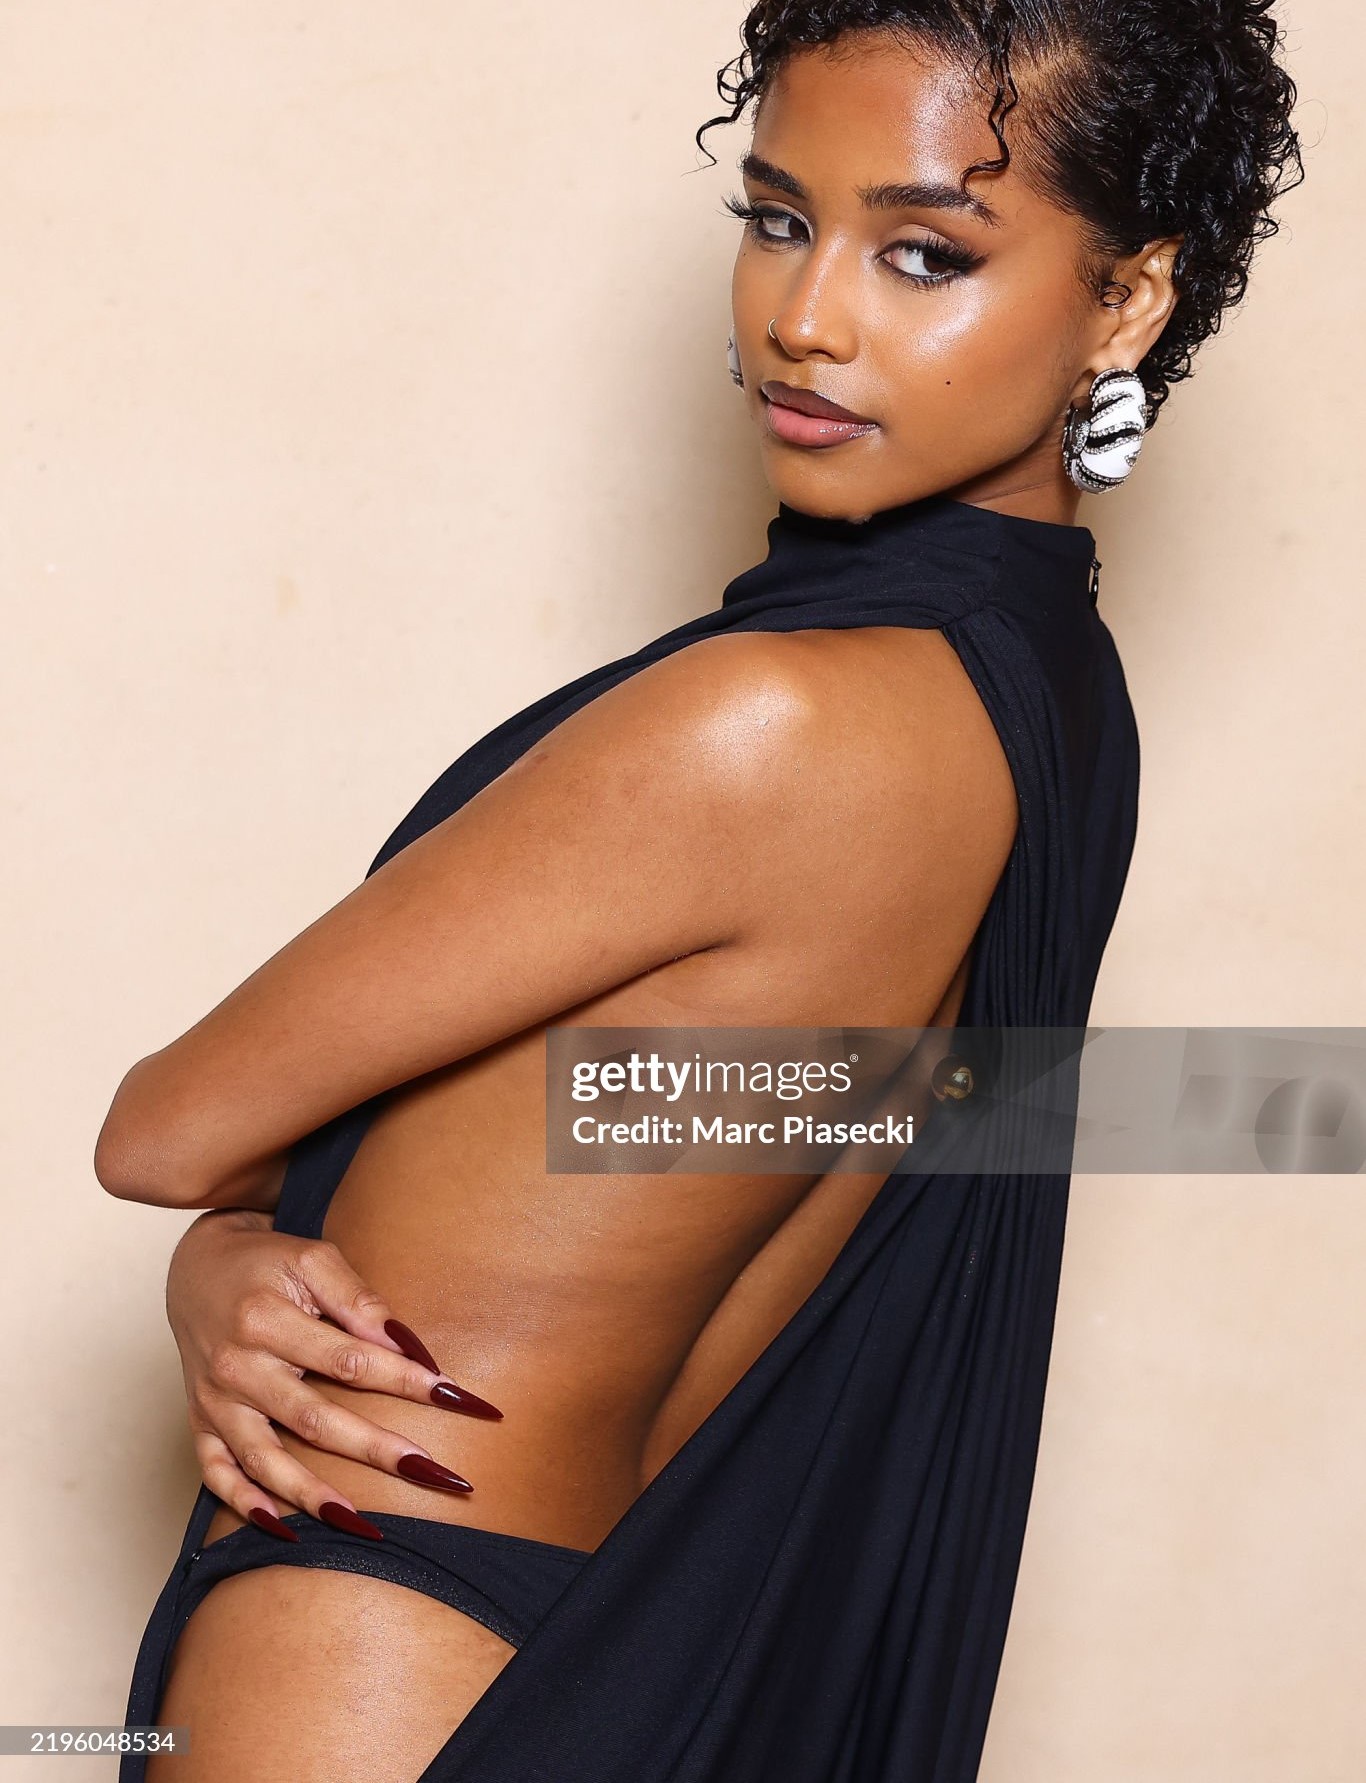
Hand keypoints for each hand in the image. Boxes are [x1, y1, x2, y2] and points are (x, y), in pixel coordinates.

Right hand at [165, 1208, 503, 1532]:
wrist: (198, 1268)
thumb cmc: (268, 1263)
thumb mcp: (315, 1260)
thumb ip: (360, 1301)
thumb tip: (409, 1346)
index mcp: (266, 1320)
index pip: (348, 1361)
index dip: (403, 1381)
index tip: (455, 1398)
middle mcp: (237, 1366)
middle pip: (314, 1420)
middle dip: (377, 1450)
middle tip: (435, 1473)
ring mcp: (215, 1401)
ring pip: (266, 1460)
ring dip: (315, 1496)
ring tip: (366, 1525)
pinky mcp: (200, 1422)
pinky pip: (216, 1473)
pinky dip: (245, 1504)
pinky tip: (285, 1530)